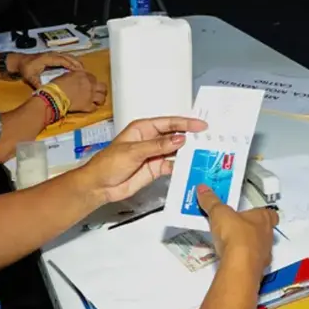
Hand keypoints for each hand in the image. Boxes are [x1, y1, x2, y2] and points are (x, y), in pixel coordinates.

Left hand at [13, 52, 83, 88]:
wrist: (21, 61)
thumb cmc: (26, 69)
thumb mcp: (30, 78)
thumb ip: (38, 84)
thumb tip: (46, 92)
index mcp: (47, 58)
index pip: (62, 60)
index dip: (71, 65)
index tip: (79, 72)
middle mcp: (52, 54)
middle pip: (68, 57)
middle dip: (77, 64)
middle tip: (85, 73)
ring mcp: (54, 54)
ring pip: (69, 56)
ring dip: (76, 63)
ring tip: (84, 72)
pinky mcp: (55, 56)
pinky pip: (66, 57)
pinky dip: (73, 62)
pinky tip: (77, 70)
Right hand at [51, 71, 107, 112]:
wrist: (54, 96)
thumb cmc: (56, 85)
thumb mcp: (66, 75)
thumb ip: (74, 76)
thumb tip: (75, 77)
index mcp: (84, 75)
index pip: (93, 77)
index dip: (91, 81)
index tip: (89, 84)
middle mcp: (90, 84)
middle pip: (103, 87)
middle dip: (101, 90)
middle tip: (98, 92)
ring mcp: (90, 96)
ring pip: (102, 98)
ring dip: (100, 99)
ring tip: (97, 101)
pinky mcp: (87, 106)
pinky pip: (95, 108)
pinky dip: (93, 108)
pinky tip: (91, 107)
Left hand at [80, 117, 206, 203]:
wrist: (100, 186)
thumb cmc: (109, 163)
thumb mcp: (134, 151)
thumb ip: (158, 145)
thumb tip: (179, 139)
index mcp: (144, 129)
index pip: (169, 123)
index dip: (185, 123)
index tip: (200, 125)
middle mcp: (151, 140)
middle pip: (175, 136)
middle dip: (190, 137)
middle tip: (208, 138)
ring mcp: (154, 155)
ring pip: (176, 151)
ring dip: (188, 152)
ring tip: (205, 152)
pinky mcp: (155, 169)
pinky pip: (172, 165)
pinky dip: (182, 166)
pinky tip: (192, 167)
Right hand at [197, 185, 277, 273]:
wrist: (240, 264)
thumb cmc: (236, 235)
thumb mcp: (219, 213)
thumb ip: (211, 202)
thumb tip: (203, 190)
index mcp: (263, 219)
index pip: (270, 213)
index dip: (263, 212)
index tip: (254, 212)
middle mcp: (267, 236)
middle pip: (265, 230)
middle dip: (253, 229)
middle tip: (239, 227)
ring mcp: (264, 254)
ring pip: (260, 247)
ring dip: (250, 246)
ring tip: (234, 245)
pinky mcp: (257, 268)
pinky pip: (253, 262)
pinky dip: (245, 260)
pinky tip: (233, 259)